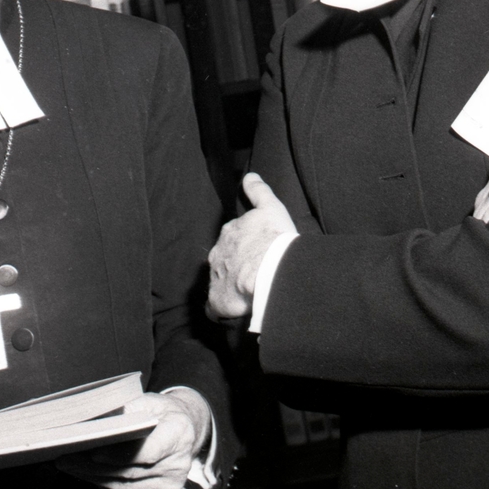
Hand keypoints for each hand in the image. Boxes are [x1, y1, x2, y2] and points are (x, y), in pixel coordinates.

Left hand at [56, 389, 210, 488]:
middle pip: (129, 472)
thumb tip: (93, 419)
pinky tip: (86, 474)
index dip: (119, 455)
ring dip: (93, 478)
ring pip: (124, 487)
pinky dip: (103, 485)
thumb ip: (125, 409)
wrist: (184, 431)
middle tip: (66, 458)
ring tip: (69, 466)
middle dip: (94, 467)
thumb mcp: (148, 400)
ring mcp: (169, 486)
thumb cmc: (162, 412)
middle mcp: (177, 465)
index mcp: (178, 434)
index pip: (147, 452)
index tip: (93, 452)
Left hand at [206, 173, 296, 320]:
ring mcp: (215, 277)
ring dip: (230, 287)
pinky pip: (215, 307)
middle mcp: (217, 254)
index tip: (255, 253)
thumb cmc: (273, 239)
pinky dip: (222, 309)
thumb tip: (249, 176)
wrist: (269, 271)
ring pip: (220, 281)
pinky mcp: (217, 300)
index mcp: (229, 233)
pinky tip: (234, 312)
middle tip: (253, 275)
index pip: (232, 239)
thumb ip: (259, 191)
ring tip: (247, 295)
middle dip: (234, 266)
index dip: (243, 246)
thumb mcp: (271, 208)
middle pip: (224, 260)